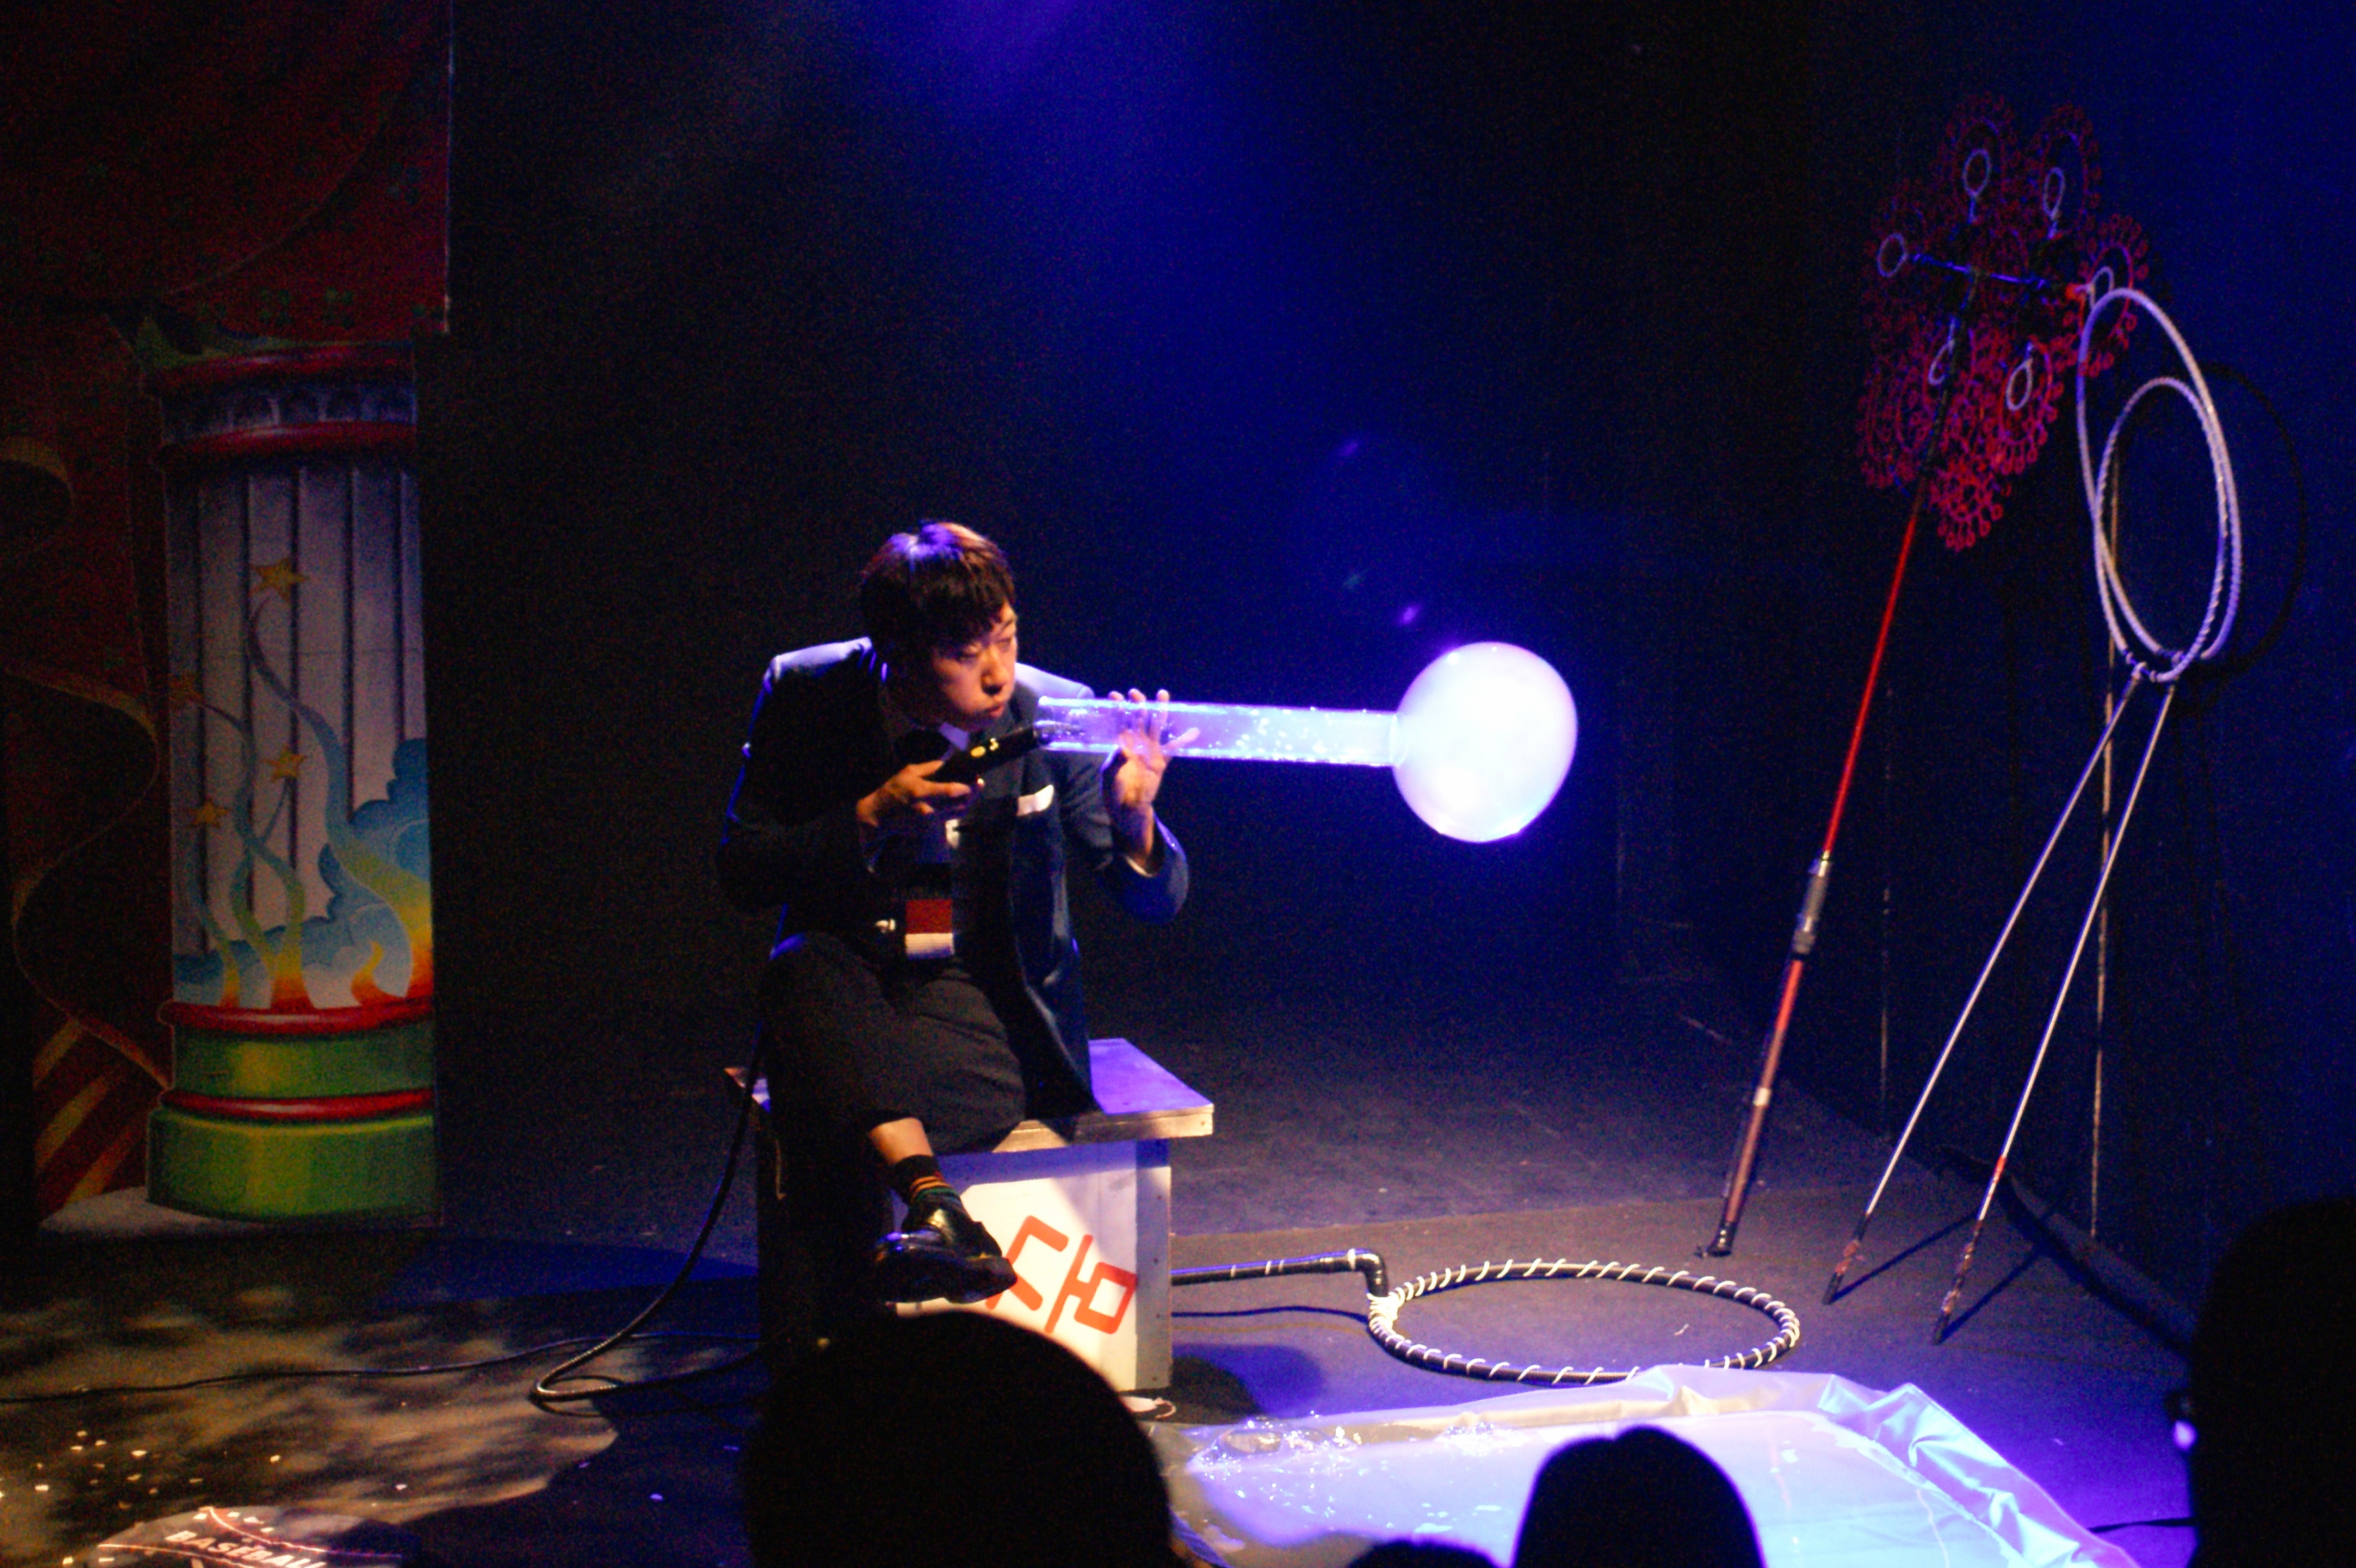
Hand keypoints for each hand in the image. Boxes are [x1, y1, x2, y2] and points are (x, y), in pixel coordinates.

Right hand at [857, 760, 971, 841]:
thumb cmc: (894, 790)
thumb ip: (931, 767)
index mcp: (922, 792)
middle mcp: (929, 809)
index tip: (975, 779)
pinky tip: (957, 801)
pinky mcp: (931, 830)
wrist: (880, 816)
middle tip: (978, 784)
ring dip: (967, 802)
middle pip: (961, 804)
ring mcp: (931, 822)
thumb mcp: (909, 771)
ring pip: (959, 813)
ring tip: (971, 792)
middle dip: (973, 794)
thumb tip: (949, 763)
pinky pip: (950, 818)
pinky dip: (956, 810)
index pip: (952, 791)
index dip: (968, 786)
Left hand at [1103, 688, 1195, 864]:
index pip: (1117, 723)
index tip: (1114, 695)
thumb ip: (1115, 763)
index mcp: (1119, 745)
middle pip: (1137, 720)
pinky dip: (1183, 741)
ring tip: (1163, 695)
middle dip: (1137, 705)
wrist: (1128, 811)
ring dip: (1159, 712)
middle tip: (1135, 692)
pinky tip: (1193, 732)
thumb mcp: (1109, 779)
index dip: (1116, 709)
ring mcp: (1149, 752)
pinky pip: (1173, 749)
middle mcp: (1135, 745)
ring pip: (1155, 727)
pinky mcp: (1160, 763)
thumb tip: (1123, 749)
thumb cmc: (1114, 793)